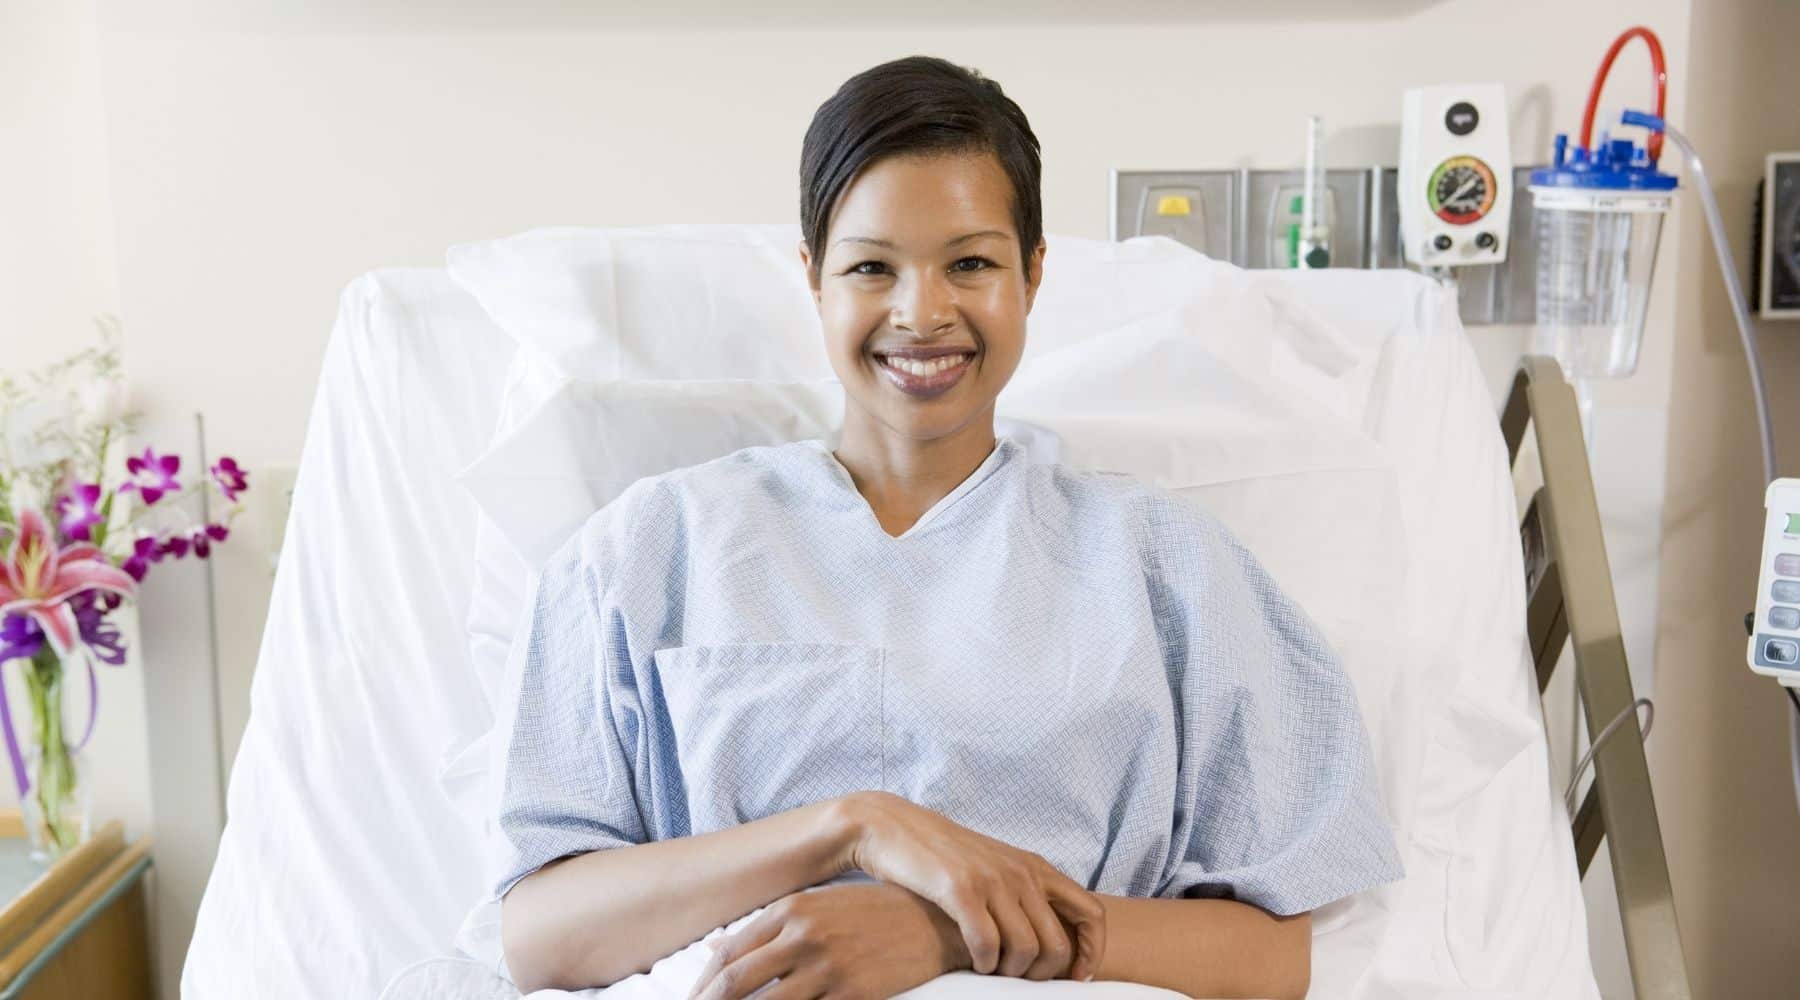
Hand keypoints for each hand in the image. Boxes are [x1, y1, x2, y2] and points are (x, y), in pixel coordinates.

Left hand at [685, 881, 962, 999]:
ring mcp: (826, 967)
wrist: (932, 921)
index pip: (727, 956)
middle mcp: (801, 936)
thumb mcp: (819, 907)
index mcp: (789, 911)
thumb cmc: (872, 914)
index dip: (702, 988)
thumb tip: (718, 954)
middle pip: (734, 984)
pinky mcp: (852, 993)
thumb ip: (771, 929)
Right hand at [839, 791, 1104, 981]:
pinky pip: (987, 945)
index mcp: (1035, 867)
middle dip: (1042, 974)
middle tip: (1018, 978)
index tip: (1077, 976)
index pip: (1091, 914)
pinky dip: (983, 964)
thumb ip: (1022, 893)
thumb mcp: (994, 866)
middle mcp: (1021, 872)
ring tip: (991, 970)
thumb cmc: (942, 856)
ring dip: (1010, 972)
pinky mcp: (960, 890)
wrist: (891, 826)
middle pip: (1058, 944)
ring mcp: (992, 880)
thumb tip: (1048, 939)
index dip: (1092, 952)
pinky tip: (973, 962)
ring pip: (1026, 949)